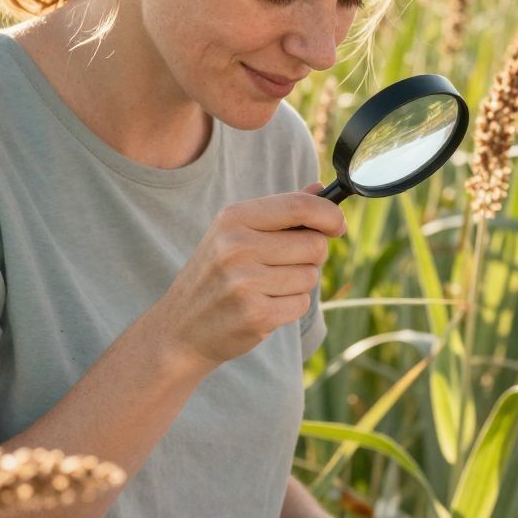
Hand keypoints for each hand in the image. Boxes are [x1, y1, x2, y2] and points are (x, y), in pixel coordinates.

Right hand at [151, 189, 345, 372]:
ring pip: (310, 277)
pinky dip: (291, 307)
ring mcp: (245, 282)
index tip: (337, 225)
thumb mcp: (235, 233)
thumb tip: (321, 189)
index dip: (329, 215)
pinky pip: (301, 304)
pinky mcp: (256, 314)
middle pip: (314, 245)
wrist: (181, 328)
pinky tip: (264, 306)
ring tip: (266, 287)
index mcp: (233, 218)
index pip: (299, 206)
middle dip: (310, 256)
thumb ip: (280, 212)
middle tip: (284, 265)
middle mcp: (237, 246)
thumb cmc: (216, 276)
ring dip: (298, 284)